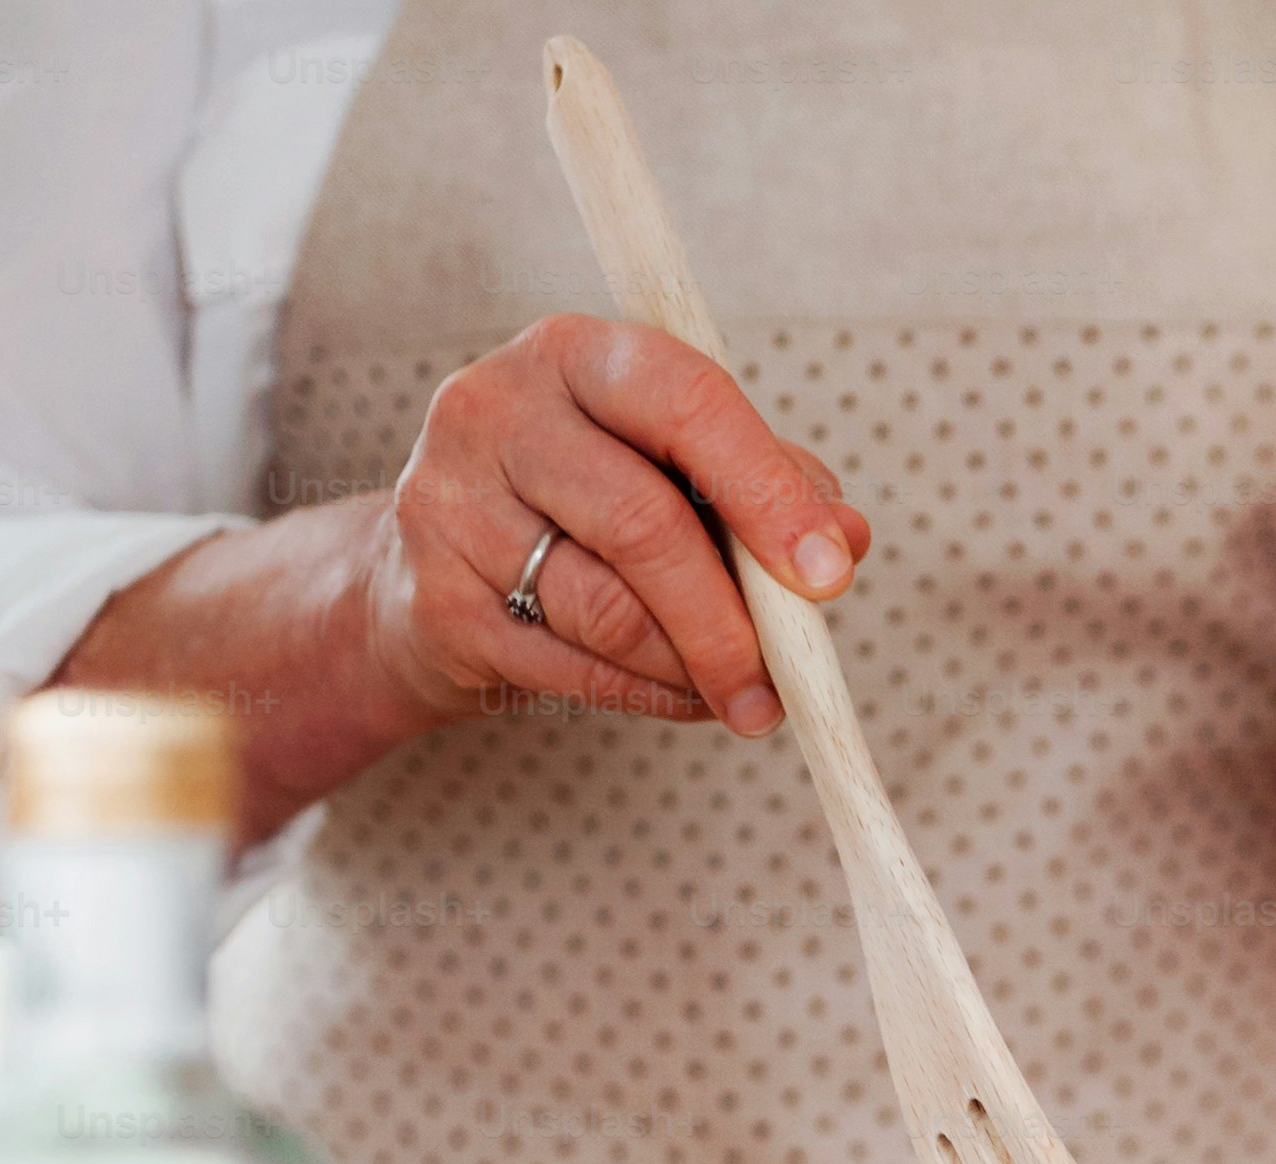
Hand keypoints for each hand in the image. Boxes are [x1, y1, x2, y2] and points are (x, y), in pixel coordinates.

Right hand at [358, 314, 871, 738]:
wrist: (429, 574)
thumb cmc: (582, 507)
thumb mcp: (675, 468)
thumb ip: (766, 487)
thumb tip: (846, 538)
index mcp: (572, 354)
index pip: (684, 401)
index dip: (766, 491)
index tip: (827, 572)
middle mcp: (494, 409)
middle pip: (643, 521)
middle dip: (732, 617)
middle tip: (787, 679)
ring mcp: (449, 503)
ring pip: (609, 610)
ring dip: (695, 667)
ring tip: (740, 693)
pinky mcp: (437, 601)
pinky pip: (573, 668)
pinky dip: (650, 696)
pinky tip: (685, 697)